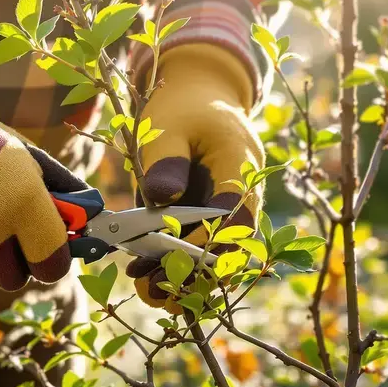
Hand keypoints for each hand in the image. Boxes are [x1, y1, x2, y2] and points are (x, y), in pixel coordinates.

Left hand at [125, 43, 264, 307]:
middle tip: (151, 284)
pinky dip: (178, 271)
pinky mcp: (208, 223)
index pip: (234, 220)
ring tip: (146, 290)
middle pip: (231, 251)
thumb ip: (167, 159)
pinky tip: (147, 280)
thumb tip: (163, 198)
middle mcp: (241, 200)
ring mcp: (227, 215)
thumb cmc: (182, 107)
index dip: (203, 243)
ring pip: (218, 261)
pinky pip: (201, 255)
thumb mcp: (168, 124)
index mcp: (240, 171)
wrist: (198, 96)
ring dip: (186, 281)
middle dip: (193, 274)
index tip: (165, 254)